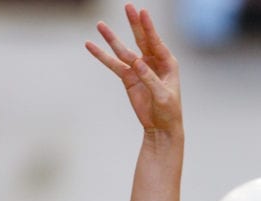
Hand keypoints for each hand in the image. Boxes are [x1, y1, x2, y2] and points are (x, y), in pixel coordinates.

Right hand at [86, 4, 181, 134]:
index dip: (148, 28)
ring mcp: (139, 69)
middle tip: (128, 7)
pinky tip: (91, 46)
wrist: (161, 127)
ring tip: (100, 25)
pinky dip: (102, 56)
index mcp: (167, 63)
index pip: (156, 42)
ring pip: (123, 50)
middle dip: (134, 24)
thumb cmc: (169, 111)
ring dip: (112, 38)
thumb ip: (150, 79)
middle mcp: (153, 61)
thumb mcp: (163, 96)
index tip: (142, 12)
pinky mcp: (128, 78)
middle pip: (141, 39)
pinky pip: (113, 65)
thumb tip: (137, 63)